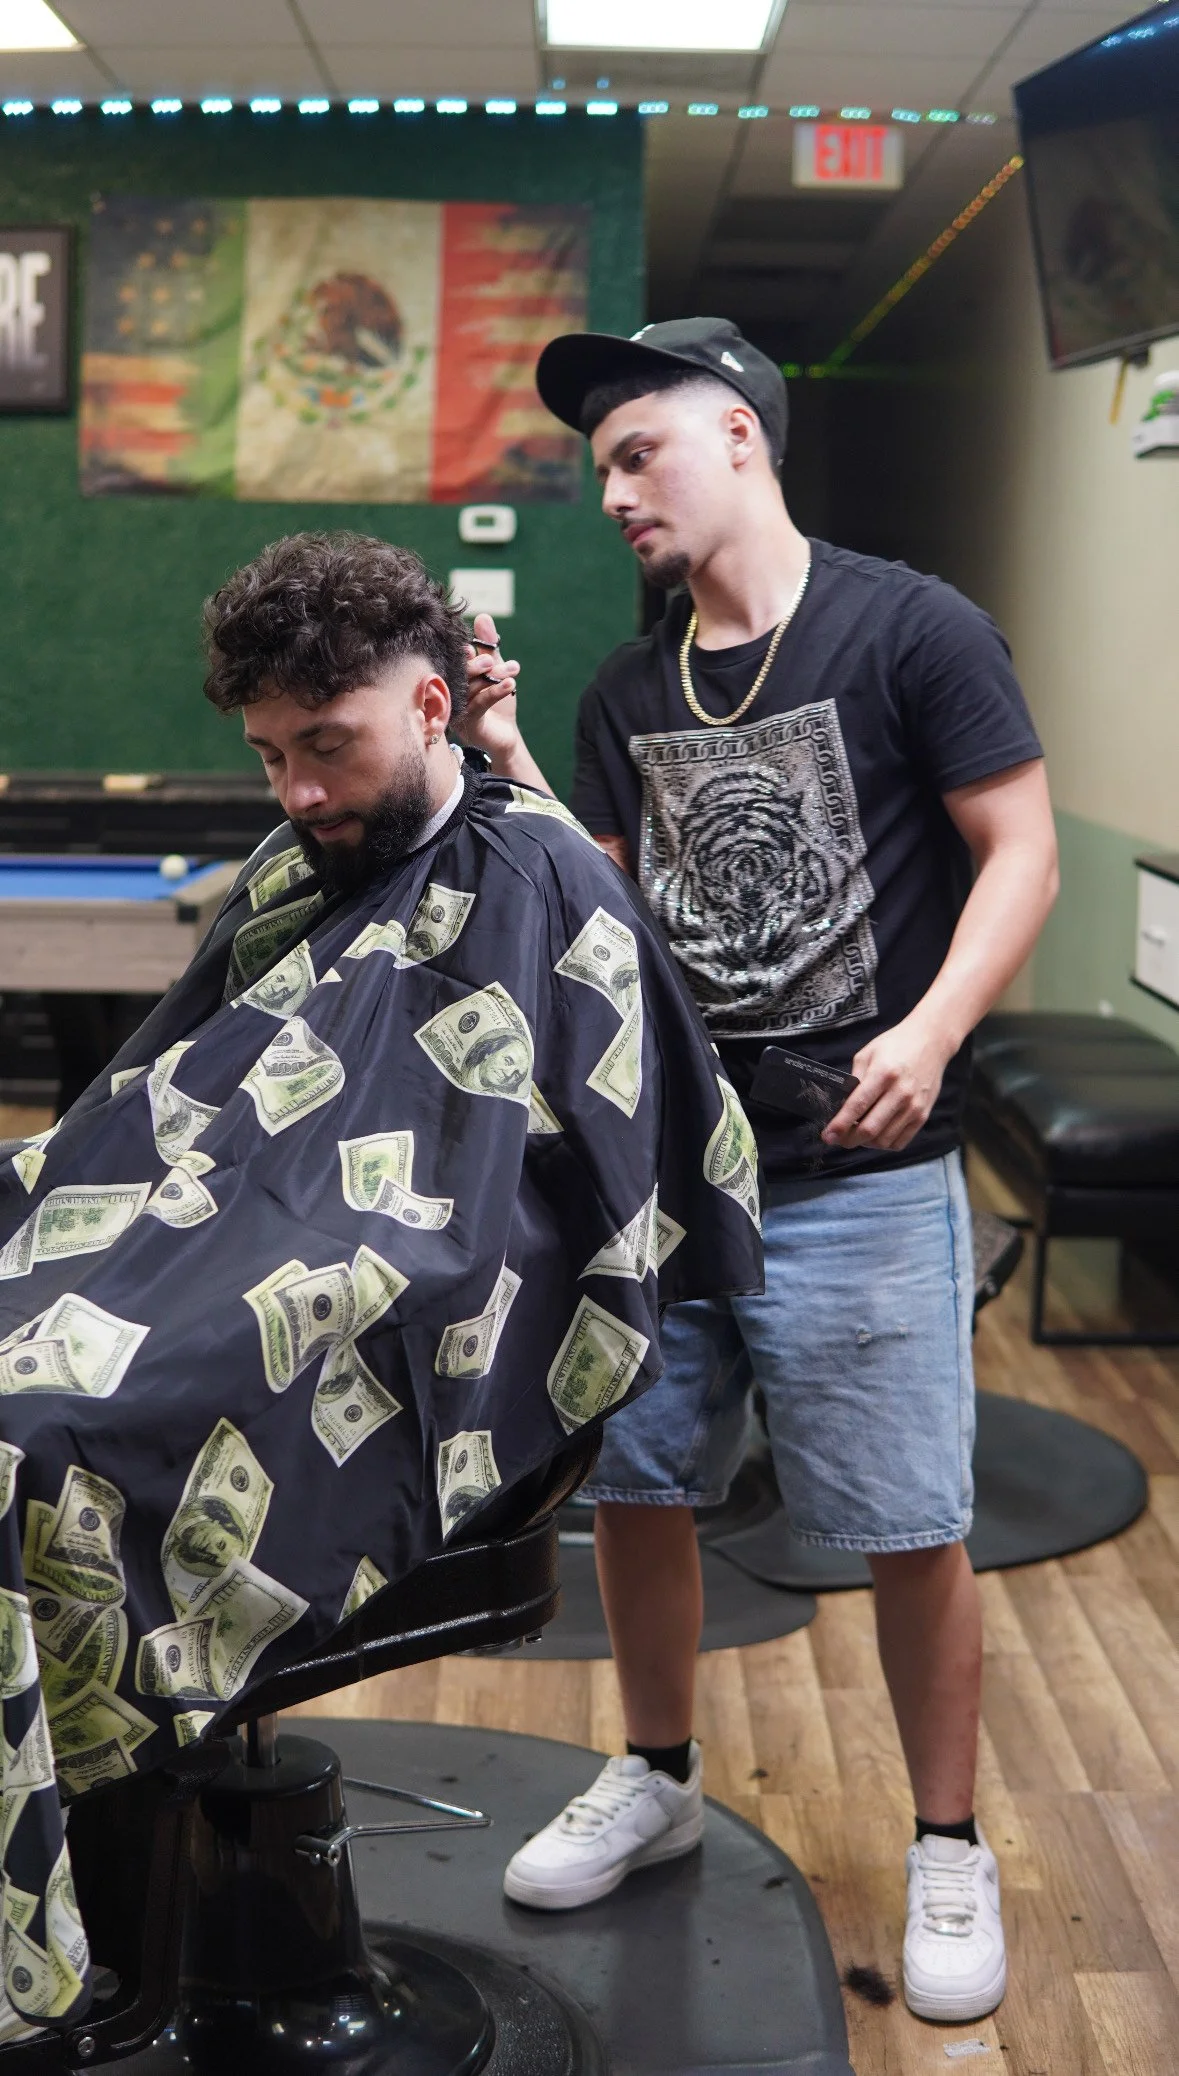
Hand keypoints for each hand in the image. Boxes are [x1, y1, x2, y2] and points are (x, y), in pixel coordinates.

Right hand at [459, 613, 521, 763]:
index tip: (473, 644)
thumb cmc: (496, 704)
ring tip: (511, 670)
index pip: (454, 661)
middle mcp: (450, 694)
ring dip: (493, 678)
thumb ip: (488, 647)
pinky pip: (480, 705)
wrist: (505, 736)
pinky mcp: (468, 725)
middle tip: (492, 659)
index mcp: (453, 680)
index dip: (464, 652)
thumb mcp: (495, 671)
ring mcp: (457, 711)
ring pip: (471, 689)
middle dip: (478, 664)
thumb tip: (482, 617)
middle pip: (459, 674)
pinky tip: (510, 684)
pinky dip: (495, 693)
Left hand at [821, 1013, 956, 1152]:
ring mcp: (914, 1106)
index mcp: (883, 1074)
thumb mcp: (868, 1054)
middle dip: (849, 1140)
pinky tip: (876, 1136)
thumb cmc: (896, 1045)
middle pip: (870, 1129)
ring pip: (884, 1140)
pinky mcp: (923, 1115)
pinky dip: (884, 1144)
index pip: (857, 1106)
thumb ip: (855, 1080)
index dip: (840, 1125)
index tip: (828, 1136)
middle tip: (838, 1140)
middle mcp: (901, 1093)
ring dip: (865, 1143)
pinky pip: (900, 1142)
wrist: (931, 1042)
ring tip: (856, 1135)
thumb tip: (841, 1107)